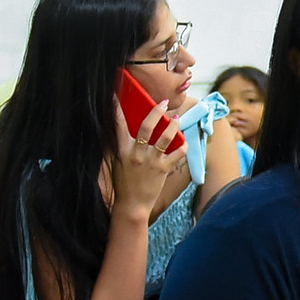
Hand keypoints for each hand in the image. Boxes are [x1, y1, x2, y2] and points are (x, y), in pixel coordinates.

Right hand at [110, 97, 181, 219]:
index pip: (118, 125)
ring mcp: (151, 161)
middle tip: (164, 103)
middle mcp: (136, 153)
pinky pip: (178, 153)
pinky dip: (183, 146)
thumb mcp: (116, 163)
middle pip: (146, 126)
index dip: (116, 109)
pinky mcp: (163, 169)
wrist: (132, 204)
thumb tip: (122, 131)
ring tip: (177, 119)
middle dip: (156, 112)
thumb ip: (119, 147)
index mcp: (122, 150)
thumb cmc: (124, 183)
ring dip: (173, 126)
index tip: (115, 95)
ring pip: (166, 137)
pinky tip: (184, 142)